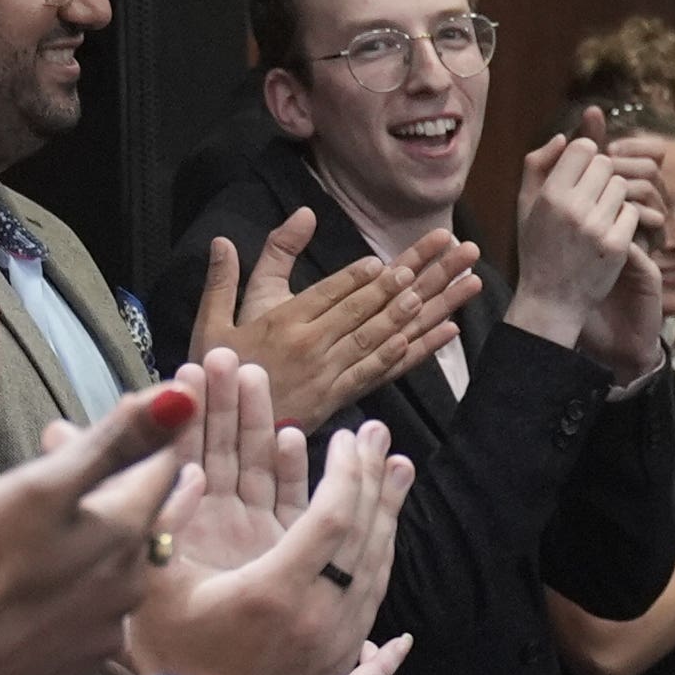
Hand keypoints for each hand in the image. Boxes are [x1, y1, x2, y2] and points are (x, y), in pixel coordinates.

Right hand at [0, 383, 199, 674]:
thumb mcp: (39, 487)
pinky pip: (92, 612)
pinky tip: (49, 587)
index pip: (162, 468)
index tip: (142, 413)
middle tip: (98, 465)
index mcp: (126, 531)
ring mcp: (107, 628)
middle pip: (140, 518)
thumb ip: (114, 444)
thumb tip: (183, 399)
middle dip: (122, 487)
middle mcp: (132, 582)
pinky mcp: (79, 662)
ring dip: (98, 540)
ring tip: (64, 524)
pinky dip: (78, 590)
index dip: (151, 436)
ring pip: (115, 566)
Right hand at [125, 361, 412, 674]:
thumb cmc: (171, 653)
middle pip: (363, 534)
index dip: (344, 473)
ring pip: (377, 561)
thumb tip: (189, 465)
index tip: (348, 437)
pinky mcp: (343, 652)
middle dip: (372, 478)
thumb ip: (167, 521)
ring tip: (397, 464)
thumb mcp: (155, 586)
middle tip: (379, 434)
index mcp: (275, 593)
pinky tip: (385, 519)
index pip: (330, 520)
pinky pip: (374, 589)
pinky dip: (381, 547)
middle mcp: (318, 617)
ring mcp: (338, 638)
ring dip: (387, 508)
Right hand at [189, 208, 478, 429]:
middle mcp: (315, 347)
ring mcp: (335, 373)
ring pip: (387, 334)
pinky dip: (421, 349)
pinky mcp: (346, 395)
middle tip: (450, 251)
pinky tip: (449, 330)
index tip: (390, 261)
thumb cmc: (221, 375)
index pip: (331, 295)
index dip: (362, 278)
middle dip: (413, 277)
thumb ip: (224, 279)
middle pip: (369, 308)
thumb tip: (223, 239)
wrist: (228, 435)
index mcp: (284, 324)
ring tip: (462, 281)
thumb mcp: (212, 323)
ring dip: (429, 306)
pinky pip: (389, 368)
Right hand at [506, 129, 654, 378]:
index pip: (583, 148)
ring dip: (613, 196)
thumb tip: (565, 137)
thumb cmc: (537, 247)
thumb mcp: (526, 205)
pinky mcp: (618, 246)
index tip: (580, 172)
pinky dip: (624, 219)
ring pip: (621, 187)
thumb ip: (537, 165)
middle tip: (591, 195)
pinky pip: (632, 212)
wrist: (551, 300)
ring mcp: (598, 228)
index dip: (584, 156)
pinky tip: (609, 232)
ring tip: (598, 214)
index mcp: (549, 195)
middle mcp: (573, 209)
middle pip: (606, 164)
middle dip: (601, 175)